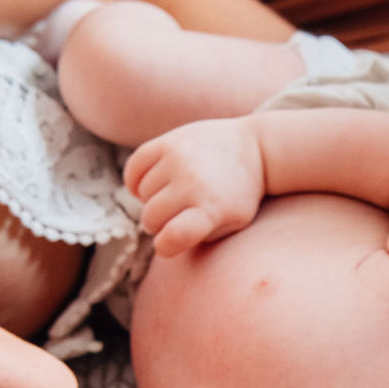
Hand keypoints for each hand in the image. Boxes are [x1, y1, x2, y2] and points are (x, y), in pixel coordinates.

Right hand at [124, 118, 266, 254]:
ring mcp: (178, 159)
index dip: (165, 245)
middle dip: (158, 224)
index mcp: (213, 209)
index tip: (168, 244)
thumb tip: (162, 238)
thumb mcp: (232, 224)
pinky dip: (136, 181)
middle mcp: (193, 183)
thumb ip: (199, 236)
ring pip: (142, 193)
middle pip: (151, 217)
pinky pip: (133, 168)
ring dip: (153, 199)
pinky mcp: (167, 141)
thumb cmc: (240, 196)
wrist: (255, 150)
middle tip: (175, 217)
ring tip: (174, 195)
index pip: (174, 235)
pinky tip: (153, 183)